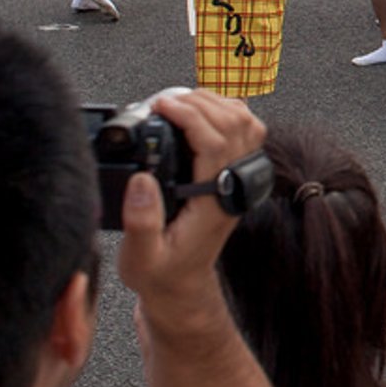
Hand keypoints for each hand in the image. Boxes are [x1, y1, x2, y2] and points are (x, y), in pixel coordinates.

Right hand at [115, 90, 266, 335]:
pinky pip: (244, 131)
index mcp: (213, 201)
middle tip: (163, 102)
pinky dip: (225, 112)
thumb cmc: (161, 272)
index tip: (161, 106)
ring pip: (245, 123)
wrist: (182, 284)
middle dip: (199, 103)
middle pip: (234, 124)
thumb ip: (141, 221)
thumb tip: (142, 179)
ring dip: (214, 103)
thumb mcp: (141, 257)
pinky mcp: (234, 174)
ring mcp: (238, 178)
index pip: (215, 142)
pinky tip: (200, 112)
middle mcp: (232, 185)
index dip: (190, 116)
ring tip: (178, 102)